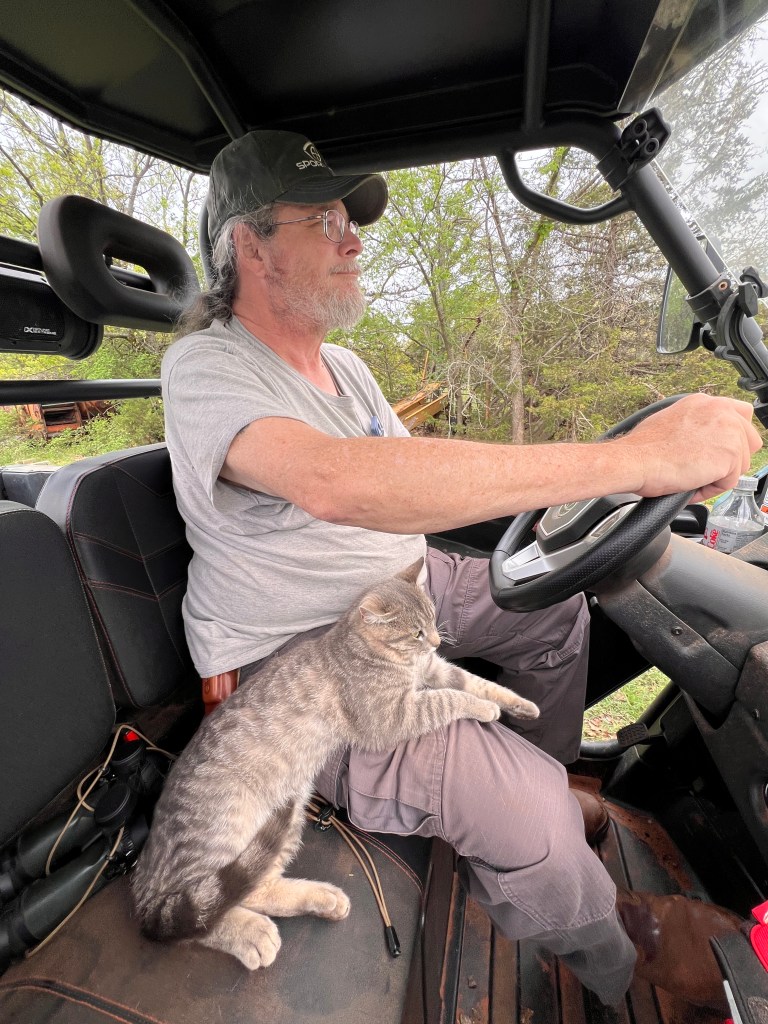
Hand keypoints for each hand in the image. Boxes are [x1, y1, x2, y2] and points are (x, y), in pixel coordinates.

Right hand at [616, 394, 762, 501]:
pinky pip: (730, 482)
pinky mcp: (729, 455)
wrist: (635, 460)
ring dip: (718, 476)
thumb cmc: (642, 448)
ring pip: (740, 464)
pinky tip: (691, 484)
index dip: (733, 438)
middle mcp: (721, 411)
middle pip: (750, 441)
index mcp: (705, 402)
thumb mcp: (671, 421)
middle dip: (731, 459)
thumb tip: (702, 440)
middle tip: (705, 468)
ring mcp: (728, 432)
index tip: (721, 450)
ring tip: (691, 477)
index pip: (741, 416)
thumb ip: (694, 425)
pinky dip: (711, 489)